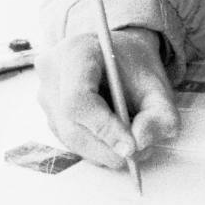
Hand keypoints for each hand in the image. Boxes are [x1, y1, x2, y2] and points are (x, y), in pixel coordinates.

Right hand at [35, 28, 178, 171]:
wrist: (117, 54)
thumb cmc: (135, 65)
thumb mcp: (159, 85)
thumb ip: (159, 115)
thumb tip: (139, 144)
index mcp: (76, 52)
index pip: (78, 99)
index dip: (104, 128)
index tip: (131, 145)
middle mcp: (51, 73)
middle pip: (72, 127)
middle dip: (108, 147)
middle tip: (137, 152)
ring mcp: (45, 95)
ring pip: (71, 140)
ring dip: (104, 151)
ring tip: (130, 140)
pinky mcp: (48, 114)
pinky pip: (70, 141)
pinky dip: (96, 148)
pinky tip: (114, 136)